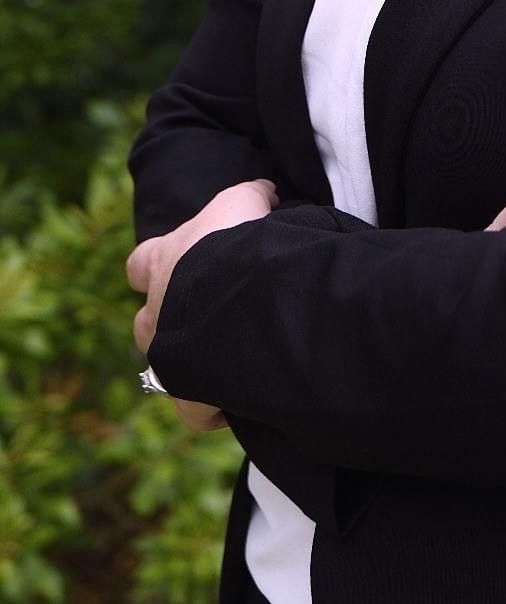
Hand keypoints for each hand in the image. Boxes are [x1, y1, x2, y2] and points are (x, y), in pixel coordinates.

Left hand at [126, 179, 277, 430]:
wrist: (233, 294)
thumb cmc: (233, 240)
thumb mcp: (243, 200)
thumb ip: (251, 194)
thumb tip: (266, 192)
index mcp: (162, 262)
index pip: (142, 263)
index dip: (156, 263)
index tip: (178, 264)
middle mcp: (155, 310)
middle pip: (146, 320)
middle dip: (170, 318)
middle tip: (206, 314)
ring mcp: (165, 357)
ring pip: (164, 366)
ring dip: (188, 361)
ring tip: (223, 357)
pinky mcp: (185, 398)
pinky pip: (195, 411)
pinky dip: (213, 408)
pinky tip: (236, 401)